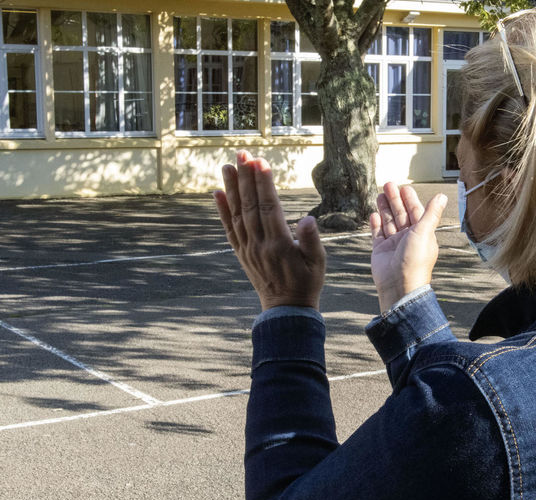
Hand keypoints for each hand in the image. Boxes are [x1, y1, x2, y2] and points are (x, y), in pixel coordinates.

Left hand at [214, 151, 325, 310]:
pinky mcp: (241, 252)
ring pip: (237, 213)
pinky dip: (222, 210)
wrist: (286, 309)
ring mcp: (247, 248)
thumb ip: (312, 241)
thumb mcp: (318, 263)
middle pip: (250, 205)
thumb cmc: (307, 283)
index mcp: (279, 244)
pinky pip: (229, 228)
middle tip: (243, 154)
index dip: (264, 184)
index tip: (261, 163)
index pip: (269, 207)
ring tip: (228, 165)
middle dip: (246, 178)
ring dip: (231, 188)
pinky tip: (217, 193)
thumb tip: (307, 219)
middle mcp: (259, 244)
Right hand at [369, 183, 445, 313]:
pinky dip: (376, 224)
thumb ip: (431, 213)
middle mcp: (407, 238)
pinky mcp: (380, 251)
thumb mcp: (425, 233)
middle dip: (394, 199)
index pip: (415, 212)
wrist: (399, 285)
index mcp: (421, 234)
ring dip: (384, 208)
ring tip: (379, 194)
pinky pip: (378, 234)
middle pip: (400, 214)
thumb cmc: (415, 262)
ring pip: (388, 221)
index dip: (409, 199)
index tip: (404, 187)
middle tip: (388, 184)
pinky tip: (373, 214)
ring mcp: (393, 244)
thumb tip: (442, 196)